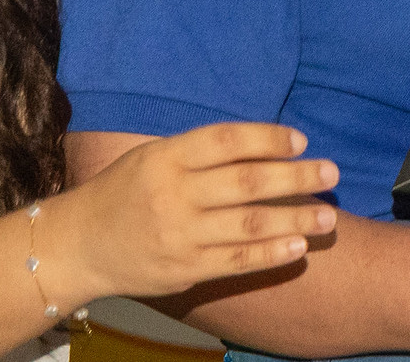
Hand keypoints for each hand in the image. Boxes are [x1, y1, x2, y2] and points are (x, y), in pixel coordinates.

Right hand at [47, 123, 340, 301]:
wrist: (76, 246)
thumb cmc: (125, 193)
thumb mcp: (154, 157)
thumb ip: (202, 154)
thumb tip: (267, 148)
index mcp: (166, 157)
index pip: (226, 141)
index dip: (268, 139)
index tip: (302, 141)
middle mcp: (173, 194)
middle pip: (246, 183)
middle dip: (296, 178)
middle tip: (332, 173)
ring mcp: (179, 235)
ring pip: (249, 225)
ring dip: (295, 220)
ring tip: (329, 217)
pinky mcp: (183, 270)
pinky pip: (236, 261)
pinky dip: (271, 255)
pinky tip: (299, 248)